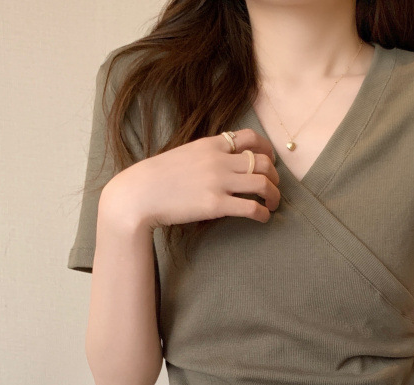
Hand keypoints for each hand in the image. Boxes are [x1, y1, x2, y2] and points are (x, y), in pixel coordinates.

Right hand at [105, 128, 280, 230]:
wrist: (138, 194)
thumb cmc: (158, 178)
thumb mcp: (185, 154)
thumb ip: (207, 155)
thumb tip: (224, 161)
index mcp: (211, 144)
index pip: (250, 138)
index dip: (267, 149)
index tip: (271, 161)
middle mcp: (219, 160)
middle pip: (263, 161)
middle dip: (275, 176)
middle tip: (274, 188)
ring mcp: (218, 182)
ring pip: (263, 183)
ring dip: (274, 195)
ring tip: (274, 204)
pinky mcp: (216, 205)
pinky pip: (251, 207)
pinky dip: (264, 213)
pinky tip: (263, 218)